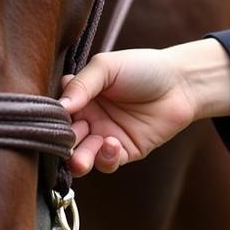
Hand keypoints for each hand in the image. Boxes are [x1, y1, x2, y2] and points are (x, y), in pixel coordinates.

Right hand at [59, 40, 229, 175]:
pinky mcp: (125, 151)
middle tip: (62, 146)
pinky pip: (108, 163)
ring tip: (81, 159)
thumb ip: (82, 84)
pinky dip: (105, 158)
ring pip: (84, 156)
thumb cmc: (143, 68)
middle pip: (66, 138)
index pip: (56, 112)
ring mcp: (106, 136)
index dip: (50, 119)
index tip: (48, 121)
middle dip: (62, 145)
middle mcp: (89, 118)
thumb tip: (60, 106)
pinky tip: (111, 144)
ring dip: (79, 159)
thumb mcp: (106, 66)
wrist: (181, 83)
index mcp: (80, 97)